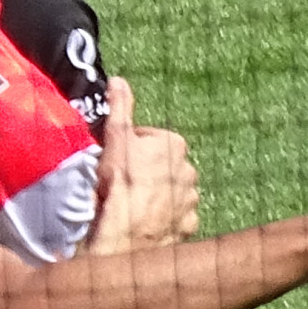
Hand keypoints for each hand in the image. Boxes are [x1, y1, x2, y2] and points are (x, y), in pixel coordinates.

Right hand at [91, 109, 199, 249]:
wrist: (129, 228)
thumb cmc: (121, 180)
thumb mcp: (116, 137)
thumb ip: (120, 107)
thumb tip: (118, 80)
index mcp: (174, 145)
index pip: (152, 139)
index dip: (132, 148)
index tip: (119, 159)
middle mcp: (189, 170)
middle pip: (165, 166)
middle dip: (150, 171)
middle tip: (126, 182)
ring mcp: (190, 199)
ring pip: (174, 192)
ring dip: (159, 195)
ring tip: (136, 204)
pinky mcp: (188, 224)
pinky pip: (178, 217)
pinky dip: (166, 218)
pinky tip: (148, 221)